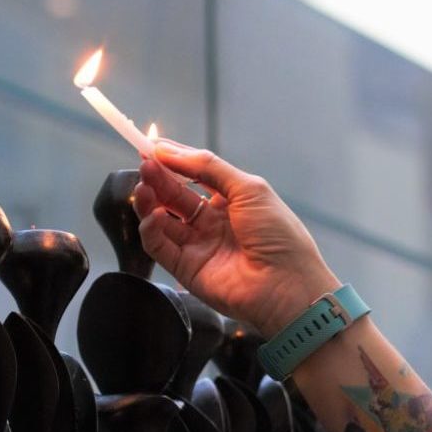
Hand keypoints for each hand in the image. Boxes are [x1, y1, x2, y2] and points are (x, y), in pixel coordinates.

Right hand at [132, 141, 338, 336]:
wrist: (288, 285)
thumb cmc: (279, 235)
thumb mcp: (249, 189)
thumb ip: (209, 167)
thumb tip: (170, 151)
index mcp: (231, 201)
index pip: (194, 176)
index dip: (173, 161)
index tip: (152, 147)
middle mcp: (212, 222)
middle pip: (175, 196)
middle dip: (158, 178)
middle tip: (144, 164)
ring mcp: (198, 246)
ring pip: (162, 220)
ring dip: (149, 201)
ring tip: (143, 186)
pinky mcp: (187, 269)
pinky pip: (160, 246)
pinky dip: (151, 230)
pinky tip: (154, 215)